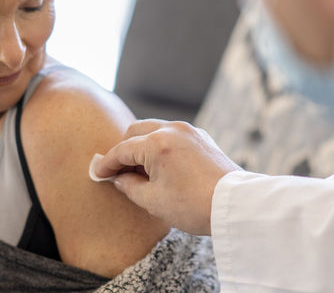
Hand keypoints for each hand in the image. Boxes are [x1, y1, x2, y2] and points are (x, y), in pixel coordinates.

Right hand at [94, 119, 241, 235]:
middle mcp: (172, 129)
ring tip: (139, 171)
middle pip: (135, 131)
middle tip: (117, 172)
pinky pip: (172, 134)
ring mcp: (189, 131)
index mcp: (157, 143)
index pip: (122, 150)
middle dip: (123, 150)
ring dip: (142, 145)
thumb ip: (130, 186)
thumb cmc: (194, 205)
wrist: (236, 205)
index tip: (97, 174)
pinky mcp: (202, 137)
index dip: (107, 164)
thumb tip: (119, 179)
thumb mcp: (153, 201)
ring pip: (154, 129)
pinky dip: (160, 144)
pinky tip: (159, 165)